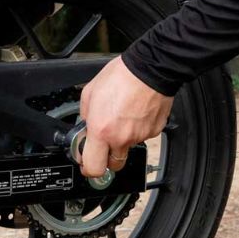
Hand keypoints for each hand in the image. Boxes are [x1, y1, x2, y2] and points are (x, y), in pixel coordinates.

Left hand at [80, 56, 173, 176]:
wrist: (149, 69)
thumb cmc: (121, 77)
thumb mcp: (89, 93)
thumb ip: (85, 116)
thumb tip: (86, 127)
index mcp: (101, 131)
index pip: (93, 168)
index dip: (88, 168)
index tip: (87, 164)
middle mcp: (121, 138)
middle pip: (113, 165)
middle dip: (107, 158)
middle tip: (104, 143)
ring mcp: (139, 136)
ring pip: (128, 148)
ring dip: (122, 139)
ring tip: (122, 116)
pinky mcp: (154, 131)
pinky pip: (142, 137)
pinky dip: (137, 129)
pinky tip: (135, 113)